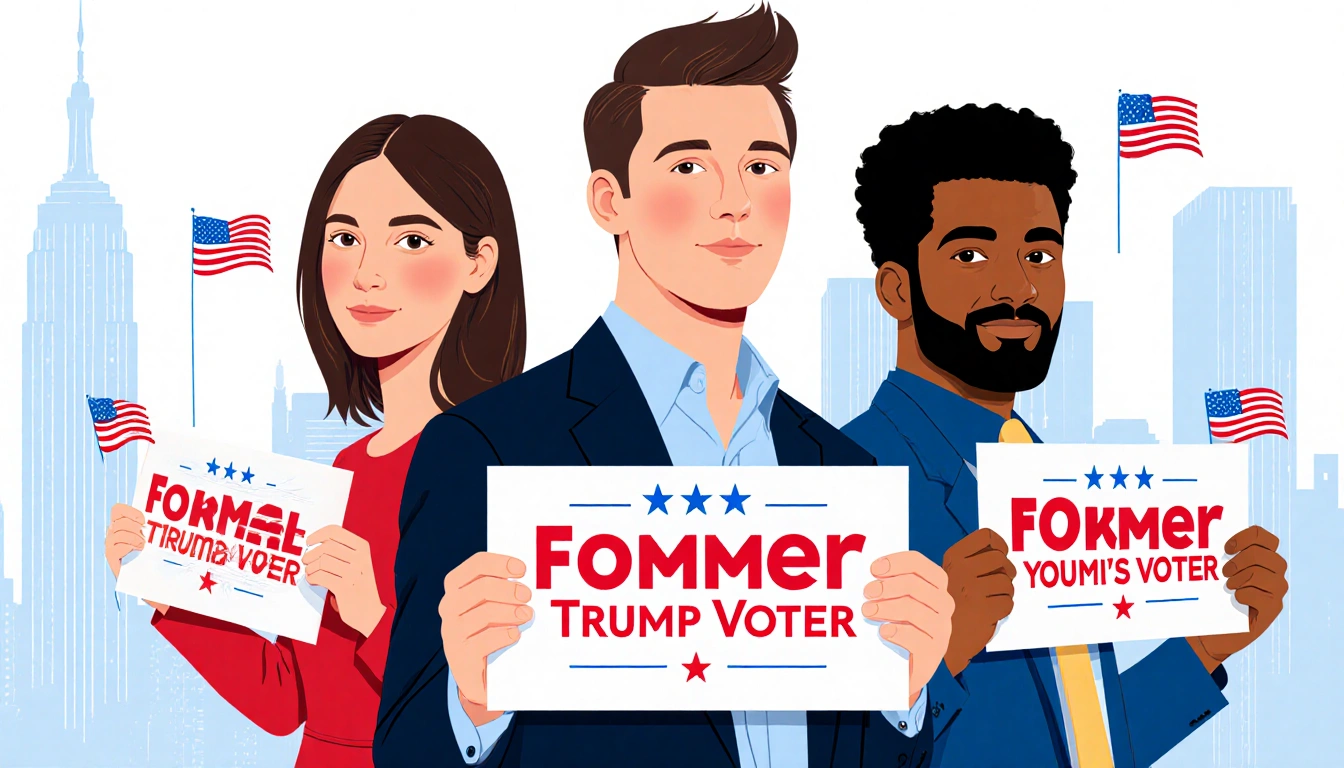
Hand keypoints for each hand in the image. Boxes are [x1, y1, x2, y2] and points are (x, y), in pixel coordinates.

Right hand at [104, 504, 166, 614]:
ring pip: (116, 531)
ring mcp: (111, 545)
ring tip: (144, 544)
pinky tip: (139, 550)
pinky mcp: (111, 558)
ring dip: (133, 536)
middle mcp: (114, 533)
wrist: (154, 580)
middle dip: (133, 524)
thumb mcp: (157, 538)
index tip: (144, 519)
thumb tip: (173, 513)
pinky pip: (115, 547)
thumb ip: (155, 526)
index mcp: (124, 524)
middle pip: (118, 519)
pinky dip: (128, 546)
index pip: (118, 510)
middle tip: (145, 533)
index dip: (130, 511)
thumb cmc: (159, 556)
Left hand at [303, 525, 386, 637]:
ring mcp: (354, 573)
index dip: (318, 535)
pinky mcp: (345, 588)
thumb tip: (313, 544)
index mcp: (362, 547)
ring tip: (310, 572)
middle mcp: (360, 558)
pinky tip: (313, 581)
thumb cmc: (358, 584)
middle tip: (306, 561)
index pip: (335, 531)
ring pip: (321, 561)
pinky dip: (312, 578)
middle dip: (311, 554)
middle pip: (326, 547)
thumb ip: (340, 550)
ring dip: (310, 567)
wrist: (370, 611)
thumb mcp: (356, 562)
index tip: (309, 542)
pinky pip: (320, 577)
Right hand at [440, 552, 530, 726]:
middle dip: (508, 589)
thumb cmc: (490, 627)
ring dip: (510, 612)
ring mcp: (452, 632)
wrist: (477, 673)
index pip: (476, 565)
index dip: (500, 563)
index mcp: (457, 586)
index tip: (522, 569)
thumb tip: (534, 579)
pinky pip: (482, 642)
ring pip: (483, 614)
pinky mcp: (460, 657)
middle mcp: (450, 606)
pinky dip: (502, 636)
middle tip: (528, 595)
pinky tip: (515, 635)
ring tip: (527, 614)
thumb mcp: (493, 604)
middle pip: (481, 588)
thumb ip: (505, 588)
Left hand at [863, 551, 954, 708]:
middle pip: (917, 586)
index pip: (920, 565)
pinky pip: (918, 639)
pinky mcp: (934, 653)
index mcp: (933, 587)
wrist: (900, 668)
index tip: (873, 569)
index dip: (897, 562)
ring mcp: (941, 630)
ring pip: (916, 611)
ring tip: (867, 611)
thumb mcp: (892, 602)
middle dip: (888, 586)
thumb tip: (863, 572)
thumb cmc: (893, 626)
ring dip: (888, 608)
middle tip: (867, 592)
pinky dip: (898, 632)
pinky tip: (884, 632)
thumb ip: (884, 586)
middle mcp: (942, 606)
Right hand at [941, 529, 1015, 675]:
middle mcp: (962, 570)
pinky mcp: (984, 610)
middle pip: (1001, 559)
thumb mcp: (951, 575)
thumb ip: (973, 561)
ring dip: (1004, 593)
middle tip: (999, 582)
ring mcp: (972, 590)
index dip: (999, 545)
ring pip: (1007, 583)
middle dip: (1007, 571)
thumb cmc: (949, 604)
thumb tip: (1001, 550)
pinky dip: (1003, 609)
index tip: (1000, 555)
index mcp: (953, 558)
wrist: (937, 639)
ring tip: (991, 600)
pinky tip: (990, 612)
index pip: (986, 536)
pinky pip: (1008, 603)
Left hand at [1188, 525, 1286, 671]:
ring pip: (1264, 573)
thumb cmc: (1210, 597)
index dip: (1246, 537)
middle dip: (1242, 559)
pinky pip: (1264, 596)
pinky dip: (1245, 595)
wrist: (1210, 630)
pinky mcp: (1273, 609)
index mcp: (1261, 556)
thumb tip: (1203, 535)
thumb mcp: (1212, 573)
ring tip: (1228, 586)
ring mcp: (1275, 591)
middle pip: (1265, 554)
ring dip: (1242, 577)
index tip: (1226, 548)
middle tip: (1224, 571)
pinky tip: (1236, 599)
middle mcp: (1273, 572)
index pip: (1264, 536)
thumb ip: (1217, 555)